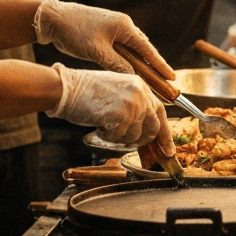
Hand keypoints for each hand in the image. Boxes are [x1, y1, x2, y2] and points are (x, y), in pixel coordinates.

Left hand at [32, 0, 176, 79]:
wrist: (54, 19)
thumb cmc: (76, 32)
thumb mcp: (97, 51)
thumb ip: (117, 64)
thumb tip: (133, 77)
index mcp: (124, 27)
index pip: (147, 49)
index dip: (160, 64)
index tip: (172, 77)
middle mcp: (122, 26)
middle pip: (143, 49)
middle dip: (154, 66)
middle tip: (167, 82)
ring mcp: (113, 30)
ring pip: (132, 49)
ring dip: (141, 63)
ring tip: (152, 79)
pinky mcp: (104, 34)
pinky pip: (122, 49)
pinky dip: (128, 60)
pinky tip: (131, 69)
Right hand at [47, 64, 172, 153]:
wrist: (66, 88)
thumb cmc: (86, 91)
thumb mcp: (118, 91)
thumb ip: (135, 105)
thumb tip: (146, 130)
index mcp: (141, 85)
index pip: (161, 112)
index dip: (165, 134)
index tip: (168, 150)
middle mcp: (140, 94)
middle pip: (152, 128)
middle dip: (141, 140)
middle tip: (126, 141)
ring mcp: (131, 105)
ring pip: (134, 136)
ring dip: (119, 137)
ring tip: (105, 123)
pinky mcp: (120, 116)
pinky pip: (119, 138)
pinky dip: (108, 137)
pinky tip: (99, 124)